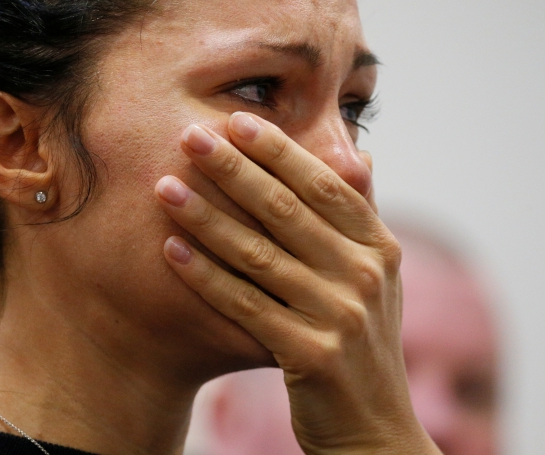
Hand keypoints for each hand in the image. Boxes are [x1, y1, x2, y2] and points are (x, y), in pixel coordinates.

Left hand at [155, 112, 439, 454]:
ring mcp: (340, 317)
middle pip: (287, 210)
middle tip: (189, 136)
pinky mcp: (309, 355)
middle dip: (233, 169)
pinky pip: (244, 305)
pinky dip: (205, 276)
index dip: (279, 151)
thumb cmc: (364, 343)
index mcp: (380, 248)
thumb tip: (360, 153)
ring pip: (258, 254)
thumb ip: (364, 216)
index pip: (324, 185)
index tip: (236, 120)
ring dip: (206, 216)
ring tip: (164, 187)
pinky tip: (170, 250)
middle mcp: (365, 276)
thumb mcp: (380, 278)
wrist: (375, 429)